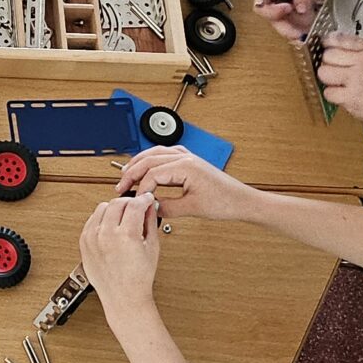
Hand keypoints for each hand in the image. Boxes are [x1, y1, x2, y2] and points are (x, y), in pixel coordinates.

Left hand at [77, 195, 162, 317]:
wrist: (123, 297)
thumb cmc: (138, 278)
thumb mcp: (152, 247)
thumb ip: (150, 222)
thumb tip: (150, 207)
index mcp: (126, 236)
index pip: (135, 204)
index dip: (144, 199)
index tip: (147, 199)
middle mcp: (106, 235)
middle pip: (117, 202)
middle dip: (130, 202)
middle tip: (137, 207)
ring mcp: (92, 238)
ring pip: (102, 207)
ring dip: (115, 208)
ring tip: (124, 218)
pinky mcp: (84, 242)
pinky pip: (92, 220)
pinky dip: (102, 219)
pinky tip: (111, 226)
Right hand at [116, 146, 258, 220]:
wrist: (242, 201)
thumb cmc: (225, 202)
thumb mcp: (193, 208)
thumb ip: (168, 207)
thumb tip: (150, 207)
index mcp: (186, 167)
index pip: (152, 174)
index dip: (140, 188)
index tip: (136, 201)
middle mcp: (186, 157)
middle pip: (149, 159)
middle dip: (132, 172)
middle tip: (121, 186)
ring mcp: (188, 157)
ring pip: (155, 153)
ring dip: (139, 163)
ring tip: (127, 174)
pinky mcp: (190, 161)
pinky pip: (165, 155)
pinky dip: (152, 160)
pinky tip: (147, 167)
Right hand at [254, 0, 329, 39]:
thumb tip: (301, 10)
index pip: (261, 6)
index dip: (272, 11)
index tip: (288, 8)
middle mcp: (276, 3)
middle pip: (274, 22)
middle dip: (287, 30)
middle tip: (299, 35)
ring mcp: (287, 10)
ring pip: (287, 28)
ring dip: (297, 32)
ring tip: (309, 33)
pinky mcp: (298, 15)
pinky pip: (299, 27)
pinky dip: (305, 31)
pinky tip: (313, 33)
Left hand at [316, 34, 362, 129]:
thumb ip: (354, 47)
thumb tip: (330, 39)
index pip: (339, 39)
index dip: (328, 44)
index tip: (326, 47)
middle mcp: (361, 62)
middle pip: (327, 55)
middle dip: (328, 63)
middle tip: (336, 70)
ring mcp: (355, 80)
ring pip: (324, 73)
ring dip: (328, 79)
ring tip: (338, 83)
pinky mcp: (350, 97)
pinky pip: (328, 92)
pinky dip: (332, 95)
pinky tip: (342, 94)